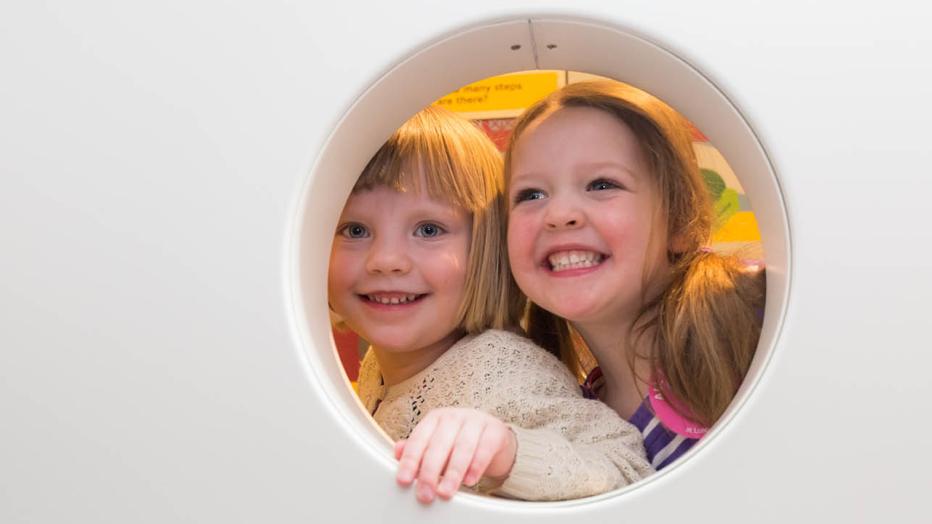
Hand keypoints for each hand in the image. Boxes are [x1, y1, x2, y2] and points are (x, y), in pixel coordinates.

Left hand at [393, 407, 516, 503]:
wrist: (492, 435)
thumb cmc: (458, 441)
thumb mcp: (436, 445)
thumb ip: (417, 450)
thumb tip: (397, 452)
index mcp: (435, 419)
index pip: (419, 439)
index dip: (410, 460)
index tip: (404, 480)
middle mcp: (454, 417)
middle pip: (439, 444)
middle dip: (430, 471)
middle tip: (425, 493)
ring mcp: (476, 421)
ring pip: (462, 446)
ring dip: (453, 472)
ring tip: (445, 491)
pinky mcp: (495, 430)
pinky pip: (485, 448)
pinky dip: (477, 466)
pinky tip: (469, 480)